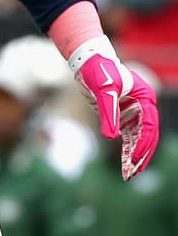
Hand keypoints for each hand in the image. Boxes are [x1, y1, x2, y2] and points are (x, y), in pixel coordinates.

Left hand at [70, 39, 160, 179]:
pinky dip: (127, 149)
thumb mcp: (103, 91)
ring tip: (129, 174)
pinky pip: (128, 135)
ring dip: (134, 156)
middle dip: (141, 155)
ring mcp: (134, 111)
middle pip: (147, 136)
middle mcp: (143, 106)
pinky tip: (125, 163)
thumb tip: (111, 137)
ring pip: (138, 138)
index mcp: (145, 98)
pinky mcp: (123, 115)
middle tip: (133, 173)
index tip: (133, 159)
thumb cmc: (98, 71)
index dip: (142, 144)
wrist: (88, 60)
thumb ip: (108, 113)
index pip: (148, 127)